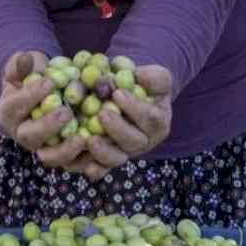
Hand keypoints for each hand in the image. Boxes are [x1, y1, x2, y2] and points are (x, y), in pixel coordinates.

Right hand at [0, 51, 86, 173]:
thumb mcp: (27, 66)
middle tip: (66, 112)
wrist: (47, 93)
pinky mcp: (62, 156)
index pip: (15, 106)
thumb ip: (22, 64)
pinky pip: (71, 165)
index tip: (50, 83)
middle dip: (47, 126)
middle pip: (29, 136)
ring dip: (65, 150)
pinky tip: (97, 152)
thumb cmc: (36, 76)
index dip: (30, 96)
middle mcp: (22, 134)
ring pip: (49, 157)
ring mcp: (42, 148)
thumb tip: (25, 59)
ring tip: (82, 138)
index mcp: (9, 111)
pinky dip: (84, 162)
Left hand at [83, 64, 173, 180]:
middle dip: (118, 129)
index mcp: (158, 122)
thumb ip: (154, 77)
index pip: (151, 118)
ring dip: (104, 152)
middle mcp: (144, 141)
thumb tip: (139, 76)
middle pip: (134, 142)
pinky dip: (95, 169)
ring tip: (90, 140)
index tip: (117, 93)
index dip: (134, 108)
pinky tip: (87, 168)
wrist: (131, 97)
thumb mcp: (156, 77)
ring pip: (117, 158)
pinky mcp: (108, 160)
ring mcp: (126, 152)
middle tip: (102, 114)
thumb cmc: (144, 86)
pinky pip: (102, 169)